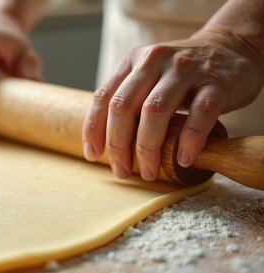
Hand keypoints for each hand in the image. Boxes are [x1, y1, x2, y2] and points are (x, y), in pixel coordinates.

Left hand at [82, 30, 263, 180]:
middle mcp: (155, 61)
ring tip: (149, 171)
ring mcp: (187, 70)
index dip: (94, 129)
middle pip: (124, 107)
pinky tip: (183, 159)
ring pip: (155, 111)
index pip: (104, 97)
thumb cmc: (182, 73)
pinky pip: (199, 114)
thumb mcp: (149, 75)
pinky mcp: (217, 83)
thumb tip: (102, 143)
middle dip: (118, 145)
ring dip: (148, 147)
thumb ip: (127, 98)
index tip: (93, 155)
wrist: (233, 46)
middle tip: (122, 171)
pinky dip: (188, 140)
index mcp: (133, 61)